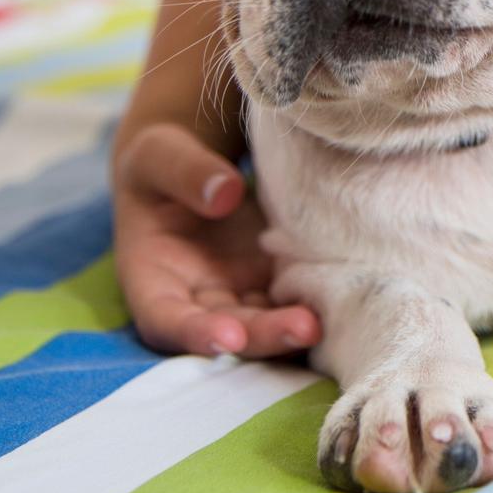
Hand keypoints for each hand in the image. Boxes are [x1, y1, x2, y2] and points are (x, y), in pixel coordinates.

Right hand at [112, 121, 320, 357]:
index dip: (193, 334)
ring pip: (263, 322)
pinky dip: (311, 303)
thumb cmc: (161, 162)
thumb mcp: (159, 155)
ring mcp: (236, 292)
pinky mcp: (269, 279)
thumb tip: (225, 194)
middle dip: (262, 335)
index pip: (164, 318)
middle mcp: (194, 297)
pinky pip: (290, 299)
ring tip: (325, 322)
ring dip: (291, 329)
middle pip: (226, 328)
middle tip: (304, 328)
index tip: (228, 337)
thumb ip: (185, 172)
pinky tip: (341, 298)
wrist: (191, 167)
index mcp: (150, 277)